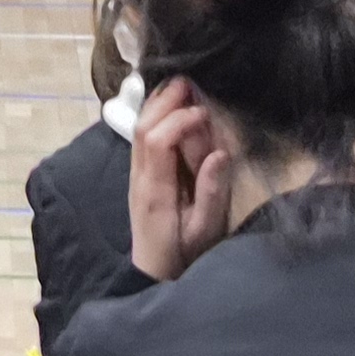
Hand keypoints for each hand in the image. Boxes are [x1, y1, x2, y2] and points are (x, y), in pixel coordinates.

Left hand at [126, 78, 235, 281]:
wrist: (154, 273)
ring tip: (180, 86)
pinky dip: (154, 116)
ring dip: (157, 105)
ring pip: (137, 130)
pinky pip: (141, 138)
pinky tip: (169, 106)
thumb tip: (219, 153)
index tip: (204, 114)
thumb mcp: (204, 231)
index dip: (179, 120)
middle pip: (142, 128)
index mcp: (156, 191)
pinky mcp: (138, 176)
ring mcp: (135, 176)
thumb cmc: (184, 254)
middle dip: (164, 102)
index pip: (157, 142)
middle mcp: (140, 178)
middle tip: (190, 82)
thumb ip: (211, 193)